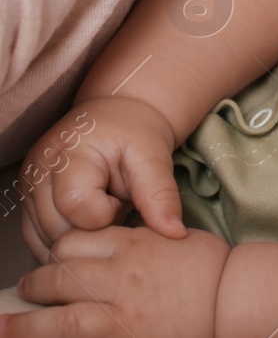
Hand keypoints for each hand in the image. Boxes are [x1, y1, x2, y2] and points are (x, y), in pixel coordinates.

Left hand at [0, 225, 228, 337]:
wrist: (233, 298)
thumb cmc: (210, 269)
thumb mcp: (174, 239)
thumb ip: (140, 242)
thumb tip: (113, 248)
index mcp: (133, 244)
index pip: (78, 242)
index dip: (61, 252)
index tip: (56, 259)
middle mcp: (119, 275)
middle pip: (60, 273)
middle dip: (38, 282)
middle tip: (28, 287)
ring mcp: (117, 310)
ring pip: (56, 313)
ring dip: (25, 321)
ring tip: (6, 325)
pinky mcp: (120, 336)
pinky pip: (73, 337)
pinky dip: (49, 337)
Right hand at [19, 97, 185, 260]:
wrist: (118, 114)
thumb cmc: (136, 132)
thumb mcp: (154, 157)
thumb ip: (161, 195)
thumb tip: (175, 233)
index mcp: (69, 153)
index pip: (76, 206)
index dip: (107, 213)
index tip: (124, 198)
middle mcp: (38, 170)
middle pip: (58, 229)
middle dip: (93, 229)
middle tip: (115, 205)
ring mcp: (27, 186)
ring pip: (46, 239)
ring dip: (78, 236)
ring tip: (101, 208)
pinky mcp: (25, 200)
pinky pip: (35, 239)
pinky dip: (62, 239)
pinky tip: (85, 223)